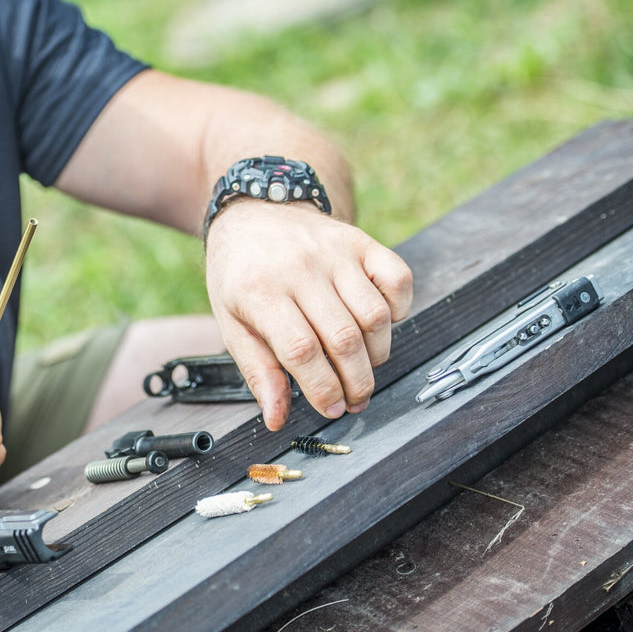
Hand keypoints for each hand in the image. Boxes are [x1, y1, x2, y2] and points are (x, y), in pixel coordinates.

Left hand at [205, 199, 412, 429]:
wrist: (253, 214)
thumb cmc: (241, 275)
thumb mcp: (233, 323)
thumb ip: (258, 371)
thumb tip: (277, 418)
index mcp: (260, 291)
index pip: (301, 350)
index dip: (322, 387)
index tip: (332, 409)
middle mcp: (300, 268)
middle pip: (343, 338)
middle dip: (356, 381)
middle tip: (355, 400)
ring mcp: (334, 252)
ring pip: (375, 314)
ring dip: (377, 352)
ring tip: (362, 366)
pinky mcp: (361, 241)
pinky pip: (398, 278)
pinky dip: (399, 309)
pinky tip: (379, 324)